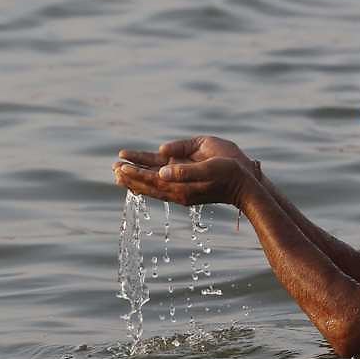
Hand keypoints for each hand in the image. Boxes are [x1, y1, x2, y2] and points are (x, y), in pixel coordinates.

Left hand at [117, 136, 260, 179]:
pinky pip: (162, 186)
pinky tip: (144, 178)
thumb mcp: (210, 168)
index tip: (119, 166)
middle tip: (113, 168)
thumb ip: (185, 170)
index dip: (135, 173)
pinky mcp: (187, 189)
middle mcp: (179, 192)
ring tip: (120, 172)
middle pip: (149, 185)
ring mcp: (182, 192)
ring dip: (137, 178)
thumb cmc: (231, 173)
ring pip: (154, 186)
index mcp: (182, 186)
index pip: (152, 180)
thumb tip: (162, 171)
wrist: (246, 188)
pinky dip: (149, 181)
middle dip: (130, 176)